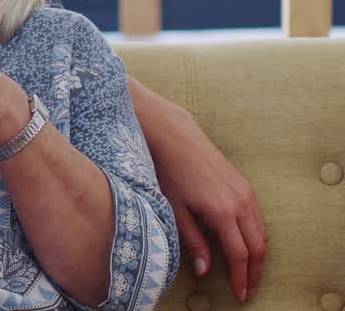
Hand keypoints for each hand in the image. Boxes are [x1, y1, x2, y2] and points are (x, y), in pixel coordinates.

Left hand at [153, 106, 266, 301]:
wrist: (177, 137)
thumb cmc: (170, 172)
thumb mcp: (175, 210)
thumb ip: (193, 241)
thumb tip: (206, 270)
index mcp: (221, 212)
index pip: (239, 254)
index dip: (241, 278)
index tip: (240, 294)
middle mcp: (240, 203)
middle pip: (258, 247)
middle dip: (255, 272)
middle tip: (248, 290)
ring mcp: (246, 193)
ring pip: (262, 232)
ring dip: (259, 255)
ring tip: (249, 272)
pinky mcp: (245, 185)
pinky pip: (259, 218)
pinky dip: (258, 236)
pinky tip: (248, 245)